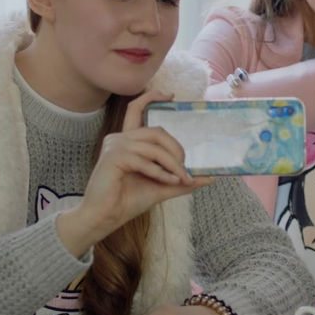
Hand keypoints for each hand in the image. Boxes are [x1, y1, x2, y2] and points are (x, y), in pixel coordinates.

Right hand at [56, 90, 210, 256]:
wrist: (104, 218)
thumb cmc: (128, 201)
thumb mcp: (162, 187)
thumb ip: (182, 180)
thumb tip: (210, 177)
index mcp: (127, 140)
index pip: (136, 109)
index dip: (151, 98)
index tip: (171, 96)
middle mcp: (119, 139)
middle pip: (156, 131)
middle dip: (176, 149)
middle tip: (186, 168)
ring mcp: (115, 147)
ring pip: (154, 146)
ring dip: (172, 164)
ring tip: (182, 179)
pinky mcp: (113, 158)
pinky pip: (144, 160)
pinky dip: (160, 173)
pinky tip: (168, 182)